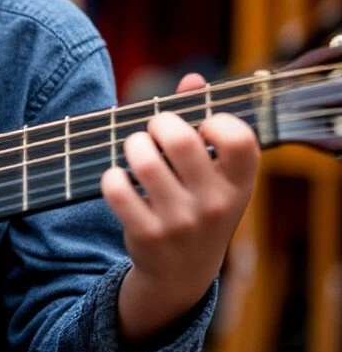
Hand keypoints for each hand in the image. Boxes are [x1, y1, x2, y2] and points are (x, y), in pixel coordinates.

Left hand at [102, 73, 259, 344]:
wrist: (182, 272)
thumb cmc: (198, 203)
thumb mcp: (214, 174)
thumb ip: (203, 123)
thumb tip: (193, 79)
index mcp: (240, 183)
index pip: (239, 138)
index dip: (214, 120)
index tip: (201, 126)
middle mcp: (215, 204)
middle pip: (179, 138)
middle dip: (158, 123)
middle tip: (154, 132)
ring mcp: (181, 222)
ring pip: (143, 159)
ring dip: (131, 146)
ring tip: (135, 152)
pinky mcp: (147, 235)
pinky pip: (116, 188)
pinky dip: (110, 177)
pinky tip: (119, 181)